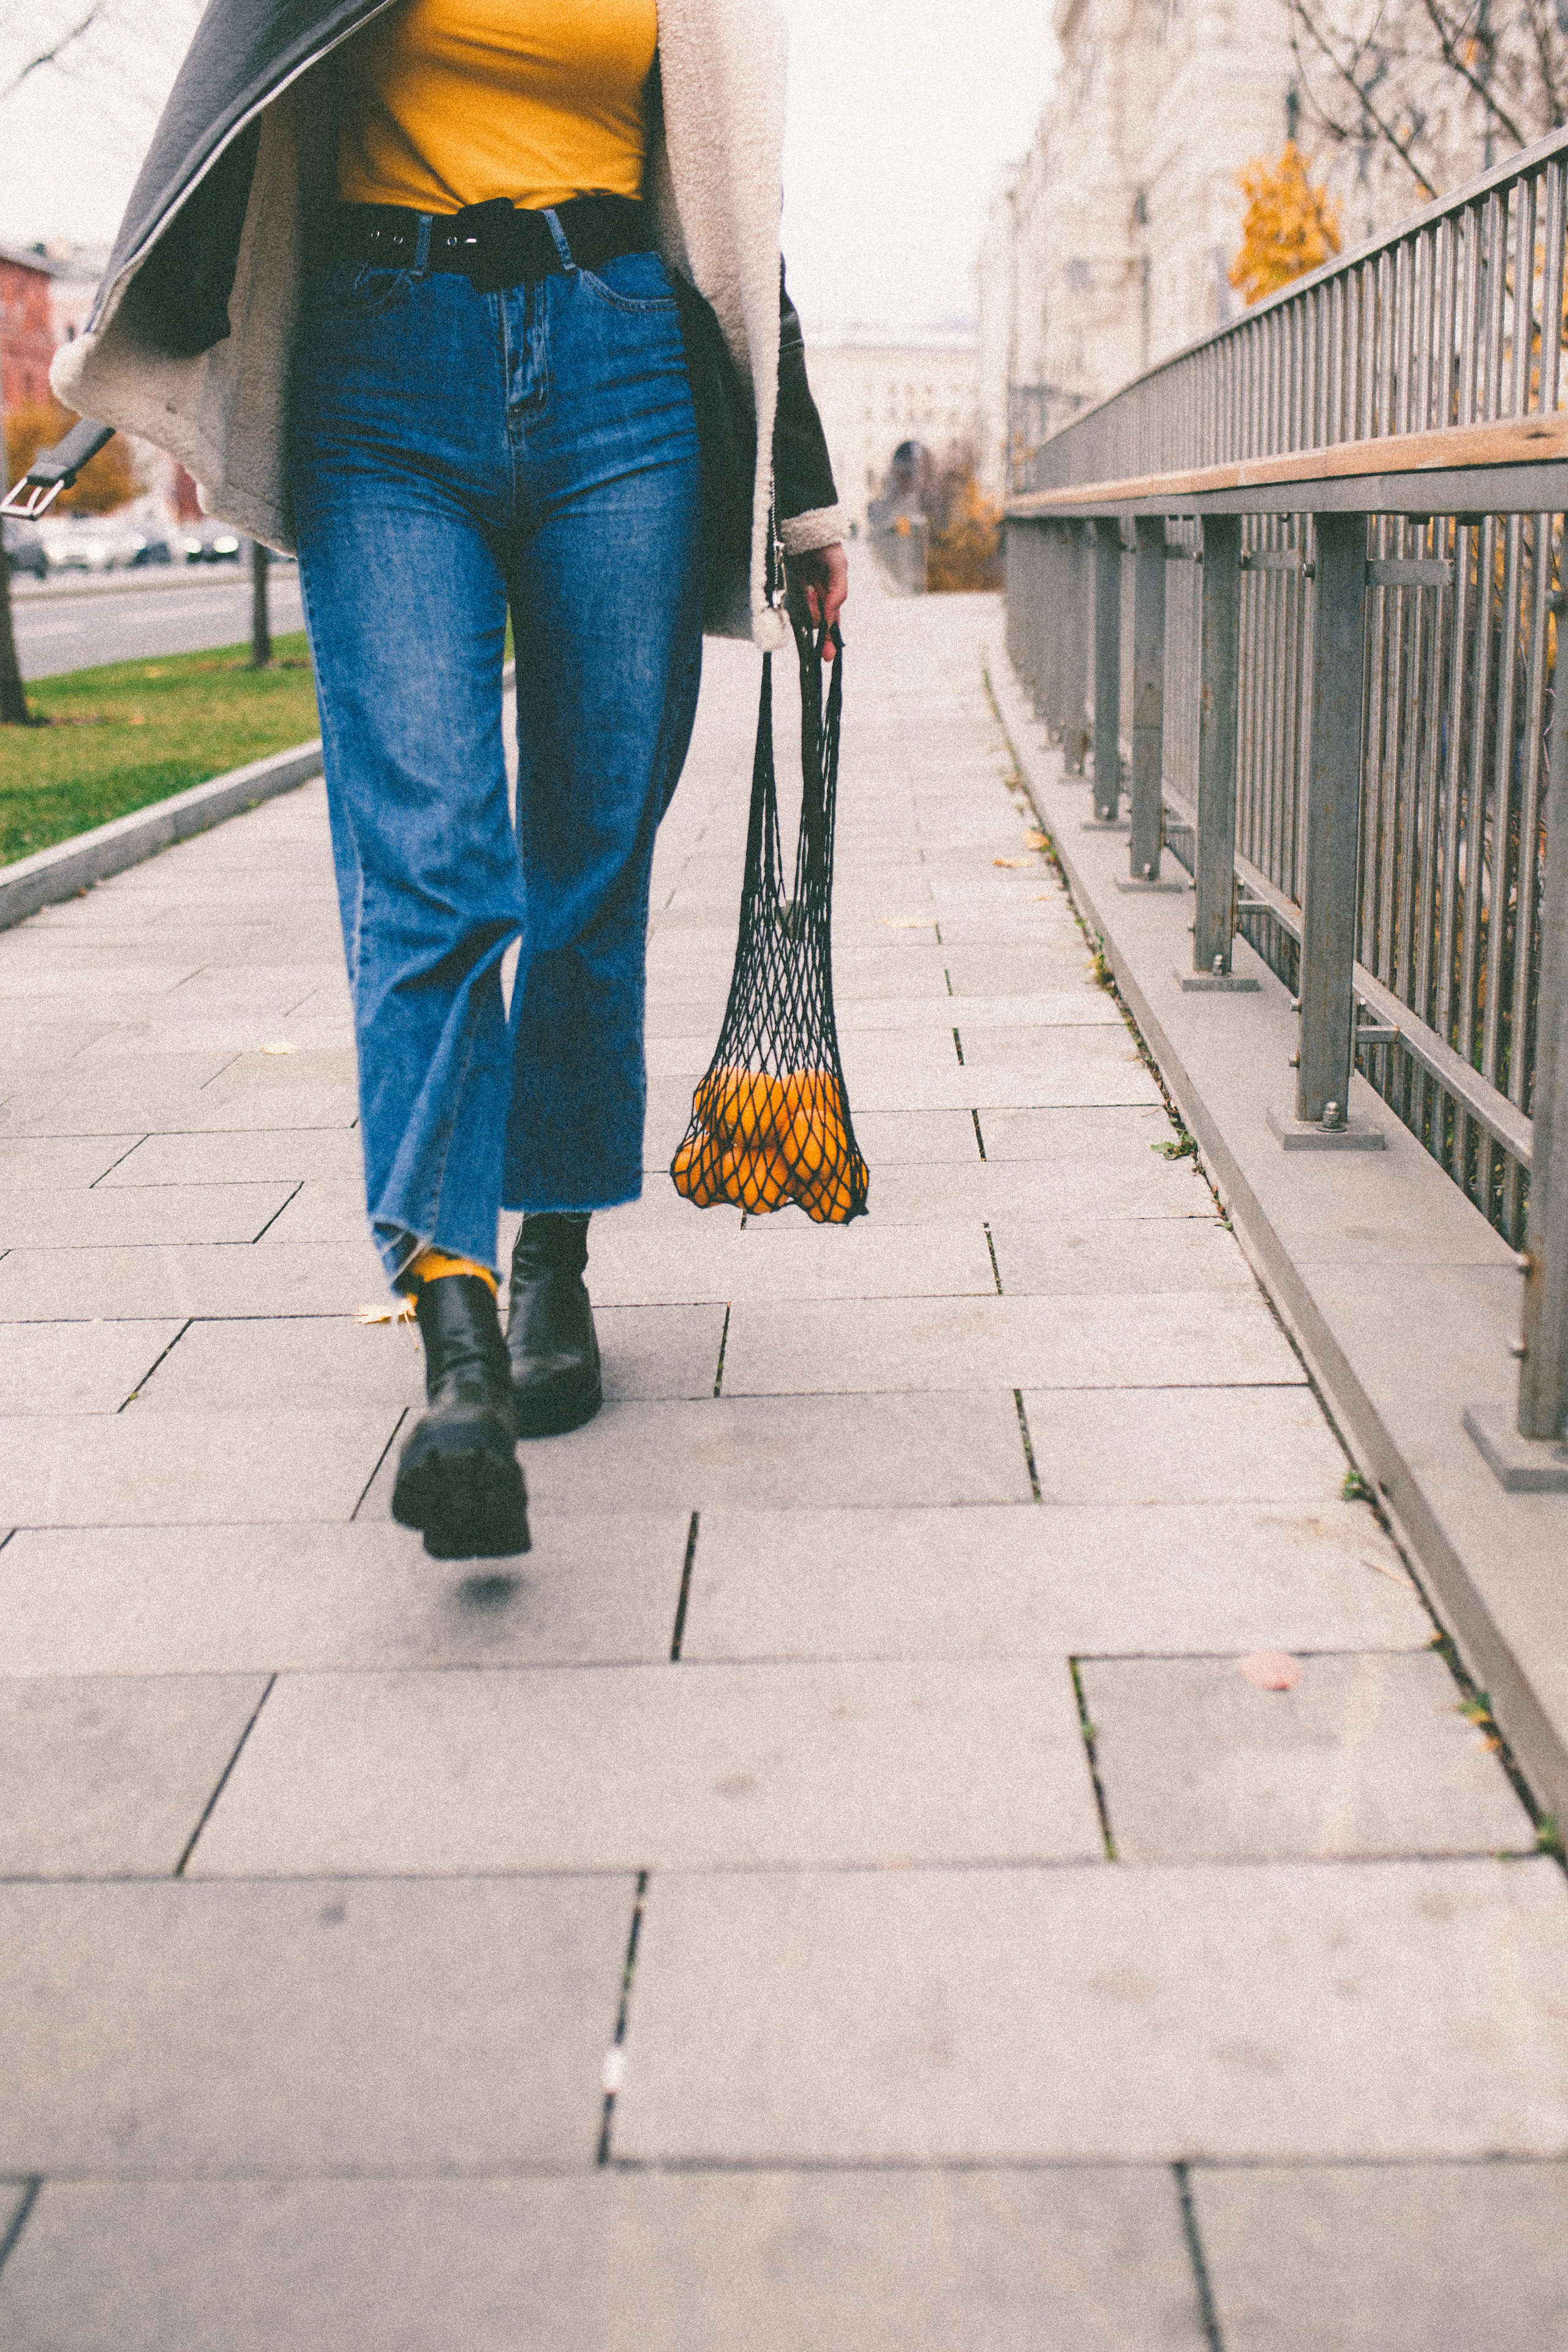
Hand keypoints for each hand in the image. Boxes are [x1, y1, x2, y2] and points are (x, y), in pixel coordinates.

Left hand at [788, 542, 847, 656]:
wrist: (802, 524)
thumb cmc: (824, 544)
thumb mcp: (839, 565)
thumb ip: (839, 590)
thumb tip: (830, 615)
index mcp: (831, 593)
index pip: (833, 621)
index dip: (832, 639)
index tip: (829, 656)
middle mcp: (817, 597)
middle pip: (820, 624)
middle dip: (823, 637)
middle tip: (824, 651)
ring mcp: (801, 593)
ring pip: (806, 615)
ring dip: (809, 610)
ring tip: (809, 589)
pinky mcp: (787, 588)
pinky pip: (791, 606)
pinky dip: (795, 607)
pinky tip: (802, 593)